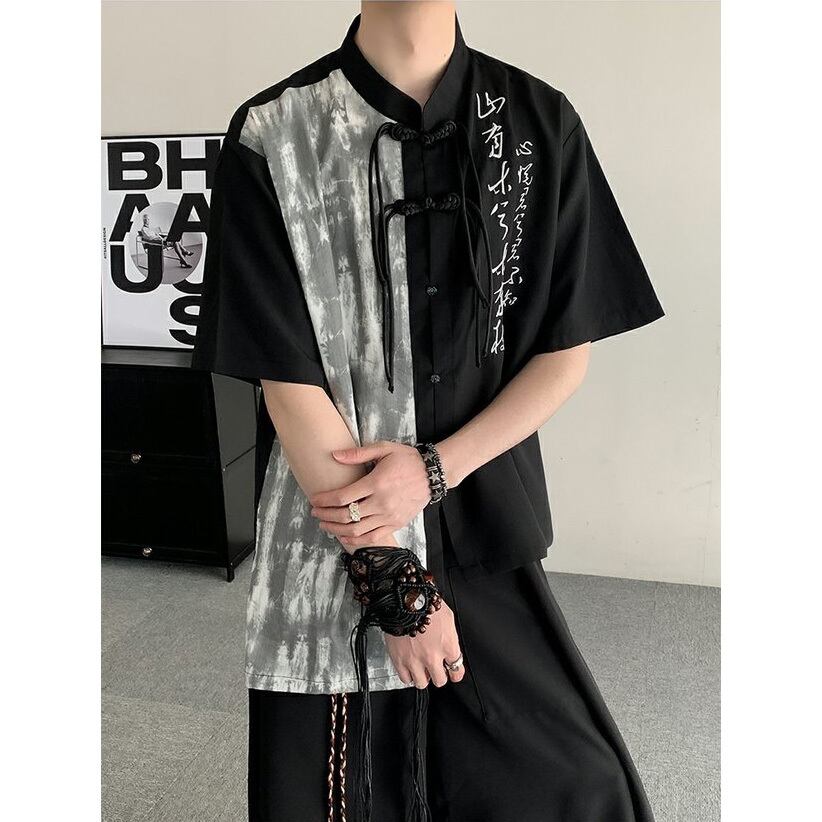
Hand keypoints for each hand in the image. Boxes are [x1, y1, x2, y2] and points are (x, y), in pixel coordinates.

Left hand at [309, 441, 429, 549]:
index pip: (342, 497)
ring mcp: (389, 516)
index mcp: (376, 483)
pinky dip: (355, 541)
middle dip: (326, 516)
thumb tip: (334, 455)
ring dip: (336, 530)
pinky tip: (344, 537)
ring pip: (357, 531)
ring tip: (325, 525)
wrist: (432, 474)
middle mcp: (382, 503)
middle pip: (346, 516)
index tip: (314, 500)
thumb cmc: (407, 459)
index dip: (324, 501)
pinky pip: (372, 538)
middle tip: (315, 513)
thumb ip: (358, 454)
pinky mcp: (396, 524)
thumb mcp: (384, 449)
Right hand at [384, 601, 465, 688]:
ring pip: (422, 683)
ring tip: (421, 668)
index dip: (455, 672)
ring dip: (423, 676)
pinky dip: (408, 674)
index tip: (453, 671)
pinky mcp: (399, 660)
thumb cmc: (426, 602)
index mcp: (448, 645)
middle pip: (440, 681)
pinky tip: (409, 666)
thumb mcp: (448, 617)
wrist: (404, 598)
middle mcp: (433, 656)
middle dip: (439, 674)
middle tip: (436, 668)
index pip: (457, 670)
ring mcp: (415, 660)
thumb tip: (450, 646)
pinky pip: (405, 678)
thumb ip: (450, 636)